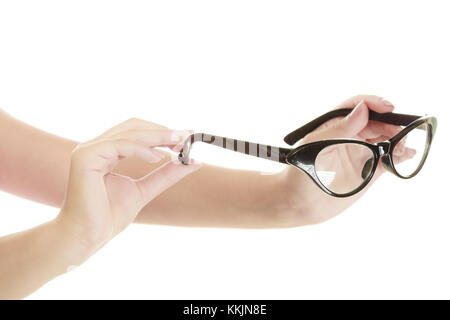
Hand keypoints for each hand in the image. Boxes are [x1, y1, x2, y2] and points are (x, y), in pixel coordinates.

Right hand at [57, 118, 201, 254]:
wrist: (88, 235)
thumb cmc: (109, 215)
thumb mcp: (145, 190)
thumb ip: (166, 174)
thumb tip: (194, 161)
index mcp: (107, 152)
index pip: (137, 132)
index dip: (162, 132)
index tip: (187, 135)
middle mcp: (96, 147)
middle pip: (134, 126)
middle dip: (162, 130)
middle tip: (186, 136)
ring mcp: (89, 150)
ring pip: (129, 132)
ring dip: (157, 136)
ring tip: (179, 143)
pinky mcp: (86, 157)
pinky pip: (119, 144)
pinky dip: (142, 148)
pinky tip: (159, 157)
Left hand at [280, 95, 412, 224]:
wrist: (298, 203)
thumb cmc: (300, 172)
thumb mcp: (317, 146)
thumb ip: (340, 128)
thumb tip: (363, 109)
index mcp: (334, 125)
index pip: (357, 106)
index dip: (374, 104)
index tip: (388, 108)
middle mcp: (349, 136)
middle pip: (376, 122)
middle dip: (390, 123)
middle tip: (399, 131)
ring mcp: (359, 153)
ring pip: (384, 139)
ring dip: (397, 138)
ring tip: (404, 145)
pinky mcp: (367, 171)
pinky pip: (387, 159)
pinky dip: (399, 156)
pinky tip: (406, 155)